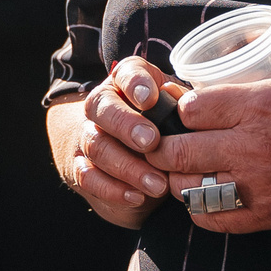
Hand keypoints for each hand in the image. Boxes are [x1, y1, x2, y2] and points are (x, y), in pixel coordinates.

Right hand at [51, 59, 178, 226]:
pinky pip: (88, 177)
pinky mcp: (81, 167)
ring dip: (128, 167)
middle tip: (151, 142)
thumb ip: (182, 107)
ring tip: (157, 184)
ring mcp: (88, 136)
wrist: (127, 154)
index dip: (135, 84)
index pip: (125, 73)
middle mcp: (102, 106)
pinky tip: (136, 196)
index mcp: (126, 83)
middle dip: (126, 125)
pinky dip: (112, 189)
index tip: (151, 99)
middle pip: (102, 107)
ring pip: (96, 146)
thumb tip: (189, 108)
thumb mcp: (176, 110)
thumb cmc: (161, 127)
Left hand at [144, 34, 270, 244]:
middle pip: (176, 149)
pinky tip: (206, 194)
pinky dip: (199, 209)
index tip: (187, 107)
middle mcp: (254, 146)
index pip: (188, 107)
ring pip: (187, 187)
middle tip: (170, 138)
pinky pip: (211, 220)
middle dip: (165, 142)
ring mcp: (260, 185)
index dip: (180, 106)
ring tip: (186, 166)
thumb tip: (256, 27)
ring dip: (178, 176)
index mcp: (261, 104)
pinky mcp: (270, 215)